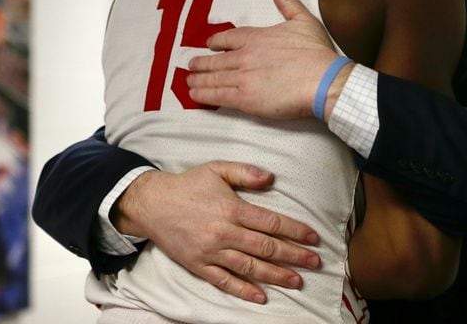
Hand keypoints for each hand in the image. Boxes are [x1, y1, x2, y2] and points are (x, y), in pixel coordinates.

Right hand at [113, 161, 321, 303]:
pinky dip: (243, 291)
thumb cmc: (188, 185)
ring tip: (297, 281)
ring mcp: (210, 252)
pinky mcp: (198, 265)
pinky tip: (261, 297)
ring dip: (275, 276)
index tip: (314, 238)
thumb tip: (272, 178)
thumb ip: (246, 173)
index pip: (271, 223)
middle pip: (266, 248)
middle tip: (315, 263)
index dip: (296, 231)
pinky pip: (223, 281)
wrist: (150, 204)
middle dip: (294, 256)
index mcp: (232, 209)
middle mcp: (224, 233)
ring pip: (249, 267)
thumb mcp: (217, 169)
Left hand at [187, 0, 350, 119]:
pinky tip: (194, 95)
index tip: (210, 44)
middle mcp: (245, 56)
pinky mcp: (245, 98)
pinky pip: (218, 96)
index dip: (216, 41)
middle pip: (216, 59)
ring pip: (213, 77)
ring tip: (189, 81)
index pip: (228, 37)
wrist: (323, 80)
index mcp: (257, 37)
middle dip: (202, 63)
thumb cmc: (316, 52)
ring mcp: (243, 77)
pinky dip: (203, 95)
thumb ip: (287, 1)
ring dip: (198, 79)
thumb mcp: (303, 20)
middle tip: (191, 65)